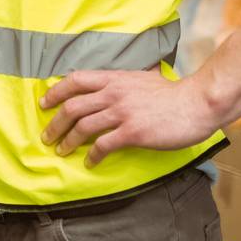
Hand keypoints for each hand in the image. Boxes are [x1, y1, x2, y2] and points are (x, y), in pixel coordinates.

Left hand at [39, 70, 220, 167]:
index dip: (55, 92)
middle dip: (55, 124)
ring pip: (82, 127)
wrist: (196, 103)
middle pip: (72, 107)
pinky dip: (92, 155)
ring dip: (68, 141)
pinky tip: (90, 163)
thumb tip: (117, 80)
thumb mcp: (143, 77)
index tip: (44, 103)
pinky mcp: (132, 132)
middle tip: (47, 136)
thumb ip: (125, 80)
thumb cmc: (172, 93)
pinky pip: (103, 145)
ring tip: (61, 151)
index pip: (75, 80)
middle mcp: (113, 93)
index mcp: (114, 79)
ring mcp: (122, 113)